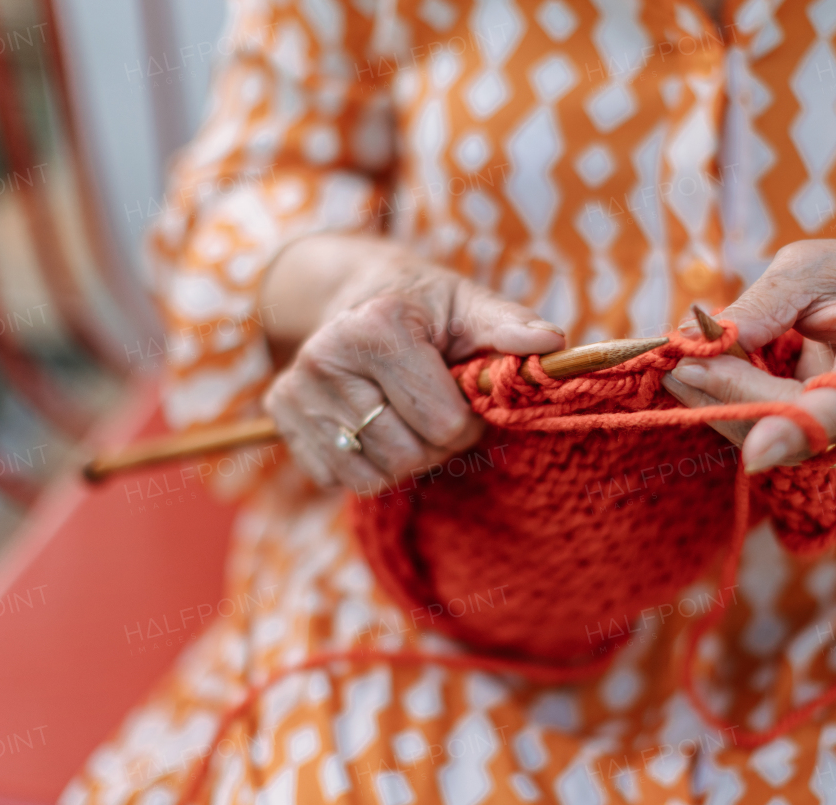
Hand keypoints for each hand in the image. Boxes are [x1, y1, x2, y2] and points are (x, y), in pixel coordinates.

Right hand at [264, 245, 564, 492]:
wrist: (354, 295)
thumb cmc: (424, 306)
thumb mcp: (468, 305)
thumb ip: (508, 327)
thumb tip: (554, 343)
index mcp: (377, 327)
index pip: (444, 423)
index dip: (468, 420)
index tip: (465, 394)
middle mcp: (325, 359)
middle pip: (408, 456)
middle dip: (438, 444)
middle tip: (438, 411)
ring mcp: (297, 392)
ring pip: (374, 475)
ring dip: (405, 458)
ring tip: (407, 417)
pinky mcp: (281, 419)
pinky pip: (341, 478)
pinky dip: (369, 465)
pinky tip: (373, 425)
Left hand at [665, 238, 835, 471]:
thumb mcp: (809, 267)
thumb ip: (763, 303)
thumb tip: (702, 338)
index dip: (800, 426)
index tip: (752, 451)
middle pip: (811, 425)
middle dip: (740, 402)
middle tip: (682, 370)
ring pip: (796, 444)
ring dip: (731, 414)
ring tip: (683, 377)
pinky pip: (791, 442)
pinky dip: (744, 418)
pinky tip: (705, 389)